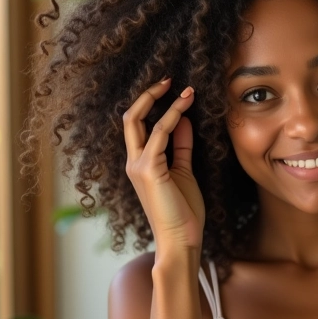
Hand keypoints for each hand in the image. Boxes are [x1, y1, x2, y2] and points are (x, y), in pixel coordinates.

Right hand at [123, 77, 204, 252]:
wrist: (181, 239)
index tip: (173, 90)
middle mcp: (133, 162)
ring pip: (139, 121)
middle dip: (148, 95)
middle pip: (129, 118)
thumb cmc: (183, 211)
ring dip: (165, 102)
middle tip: (170, 80)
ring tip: (188, 90)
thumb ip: (181, 146)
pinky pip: (159, 134)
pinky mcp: (148, 170)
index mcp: (140, 163)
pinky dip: (172, 116)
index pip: (137, 126)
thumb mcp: (183, 171)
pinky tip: (185, 107)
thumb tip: (183, 120)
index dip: (152, 105)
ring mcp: (138, 165)